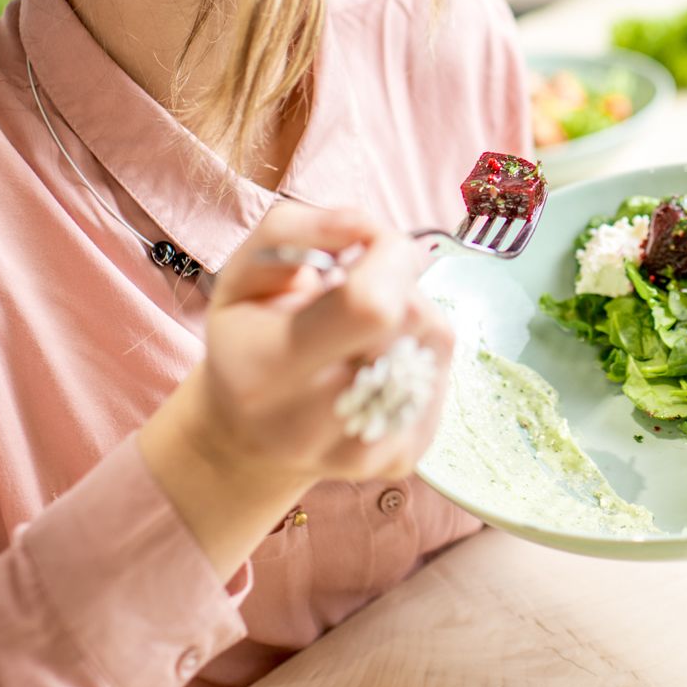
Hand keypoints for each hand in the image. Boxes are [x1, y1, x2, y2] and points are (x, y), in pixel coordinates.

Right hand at [140, 203, 452, 577]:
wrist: (247, 436)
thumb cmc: (248, 338)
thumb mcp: (242, 272)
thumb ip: (295, 230)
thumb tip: (369, 226)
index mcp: (264, 371)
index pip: (370, 305)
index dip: (388, 256)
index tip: (368, 246)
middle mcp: (311, 424)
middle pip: (412, 319)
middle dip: (399, 281)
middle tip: (361, 286)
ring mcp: (363, 452)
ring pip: (436, 342)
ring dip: (413, 314)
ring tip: (365, 327)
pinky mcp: (403, 460)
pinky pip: (444, 374)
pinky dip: (421, 351)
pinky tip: (380, 359)